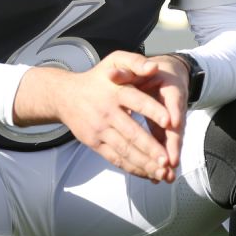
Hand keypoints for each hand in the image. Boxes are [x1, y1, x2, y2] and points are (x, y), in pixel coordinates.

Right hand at [56, 51, 179, 182]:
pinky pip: (114, 158)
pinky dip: (131, 168)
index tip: (171, 122)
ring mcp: (99, 130)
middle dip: (151, 148)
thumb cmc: (97, 78)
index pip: (138, 101)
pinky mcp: (94, 143)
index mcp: (115, 91)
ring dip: (144, 164)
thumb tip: (155, 67)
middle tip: (168, 161)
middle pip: (132, 133)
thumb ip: (136, 62)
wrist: (64, 95)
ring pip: (124, 150)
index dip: (154, 111)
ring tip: (163, 173)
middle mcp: (107, 112)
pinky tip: (147, 174)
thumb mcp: (115, 60)